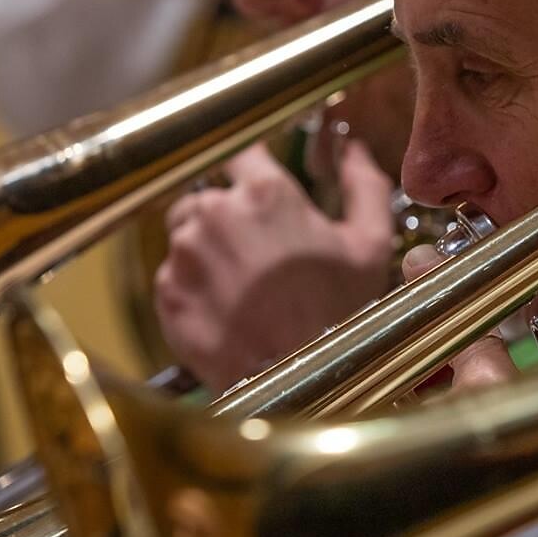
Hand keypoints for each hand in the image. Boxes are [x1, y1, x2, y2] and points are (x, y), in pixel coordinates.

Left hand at [155, 139, 395, 390]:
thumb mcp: (371, 246)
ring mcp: (184, 254)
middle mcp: (215, 214)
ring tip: (240, 282)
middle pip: (207, 192)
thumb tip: (354, 149)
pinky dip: (193, 285)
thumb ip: (363, 185)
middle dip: (227, 213)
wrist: (301, 387)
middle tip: (256, 248)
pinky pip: (172, 273)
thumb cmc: (341, 318)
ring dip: (206, 247)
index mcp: (265, 193)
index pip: (238, 149)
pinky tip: (225, 307)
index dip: (247, 164)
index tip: (254, 179)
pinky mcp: (166, 292)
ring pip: (185, 231)